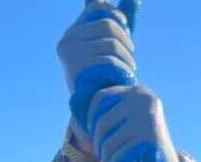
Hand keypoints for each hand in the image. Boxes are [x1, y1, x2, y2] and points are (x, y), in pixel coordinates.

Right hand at [57, 1, 139, 140]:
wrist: (93, 112)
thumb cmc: (105, 80)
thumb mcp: (110, 48)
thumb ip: (118, 24)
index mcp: (73, 33)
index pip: (98, 7)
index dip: (117, 16)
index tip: (125, 32)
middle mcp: (68, 40)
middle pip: (109, 24)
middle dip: (126, 40)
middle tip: (132, 56)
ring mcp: (71, 53)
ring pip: (111, 43)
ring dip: (127, 58)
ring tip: (130, 71)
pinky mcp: (78, 68)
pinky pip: (110, 60)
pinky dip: (122, 69)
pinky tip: (125, 79)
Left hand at [87, 85, 184, 161]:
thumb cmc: (139, 153)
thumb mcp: (119, 130)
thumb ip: (99, 116)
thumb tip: (73, 101)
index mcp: (136, 93)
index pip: (99, 99)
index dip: (92, 123)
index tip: (102, 141)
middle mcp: (144, 100)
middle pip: (101, 125)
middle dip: (101, 148)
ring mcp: (148, 120)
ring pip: (108, 144)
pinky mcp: (150, 142)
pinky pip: (119, 160)